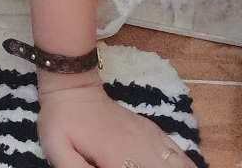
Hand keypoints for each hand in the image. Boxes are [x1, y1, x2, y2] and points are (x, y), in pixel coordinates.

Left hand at [38, 84, 194, 167]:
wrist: (72, 86)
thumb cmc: (61, 122)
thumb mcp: (58, 151)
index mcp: (118, 159)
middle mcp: (140, 149)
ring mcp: (147, 137)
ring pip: (175, 162)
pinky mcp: (149, 130)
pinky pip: (176, 150)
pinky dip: (184, 162)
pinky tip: (187, 167)